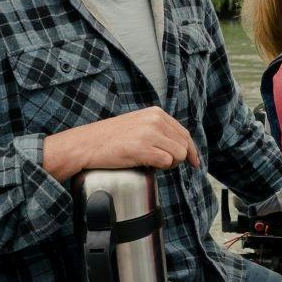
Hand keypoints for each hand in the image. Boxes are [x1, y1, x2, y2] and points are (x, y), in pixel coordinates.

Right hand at [42, 107, 200, 180]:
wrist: (87, 144)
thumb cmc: (109, 138)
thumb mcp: (137, 124)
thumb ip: (157, 129)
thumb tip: (180, 146)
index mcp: (155, 113)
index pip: (184, 133)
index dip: (191, 150)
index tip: (194, 162)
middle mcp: (155, 120)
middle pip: (184, 145)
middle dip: (178, 159)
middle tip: (161, 164)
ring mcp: (149, 133)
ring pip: (178, 154)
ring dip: (169, 164)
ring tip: (151, 163)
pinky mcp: (142, 148)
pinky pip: (166, 162)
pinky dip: (160, 168)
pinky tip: (146, 164)